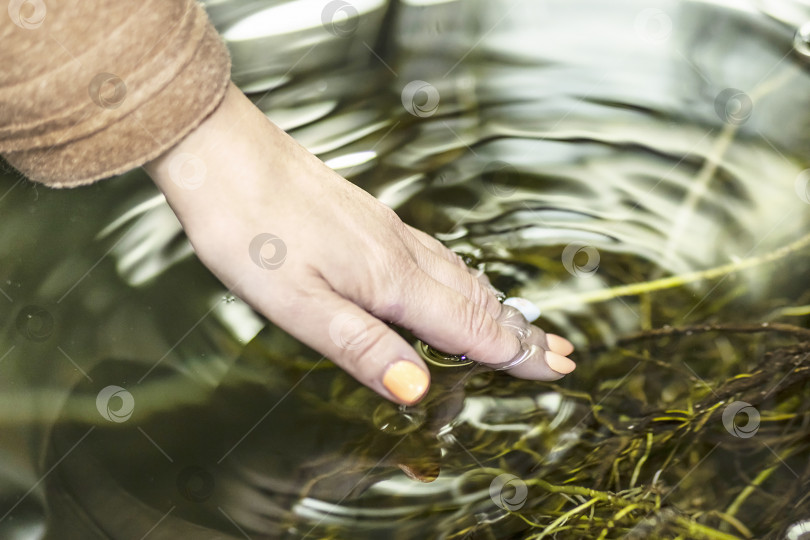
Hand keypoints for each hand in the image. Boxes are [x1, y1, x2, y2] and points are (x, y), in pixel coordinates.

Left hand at [144, 82, 574, 404]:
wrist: (226, 156)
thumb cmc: (252, 231)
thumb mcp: (299, 305)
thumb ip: (362, 348)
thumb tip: (418, 391)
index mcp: (391, 281)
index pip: (471, 326)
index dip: (516, 352)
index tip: (557, 367)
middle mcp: (400, 254)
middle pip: (476, 299)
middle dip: (520, 331)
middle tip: (558, 352)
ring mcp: (387, 232)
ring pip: (458, 274)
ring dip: (495, 305)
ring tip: (520, 325)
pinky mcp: (370, 220)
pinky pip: (434, 256)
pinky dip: (462, 279)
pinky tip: (453, 279)